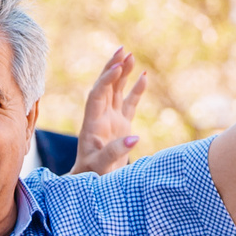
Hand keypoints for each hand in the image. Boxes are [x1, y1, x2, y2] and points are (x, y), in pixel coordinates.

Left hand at [73, 48, 146, 174]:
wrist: (91, 185)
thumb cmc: (92, 177)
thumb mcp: (100, 167)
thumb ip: (114, 152)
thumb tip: (135, 138)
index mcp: (92, 124)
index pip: (98, 95)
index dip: (106, 80)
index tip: (117, 68)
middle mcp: (100, 118)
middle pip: (105, 87)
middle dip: (112, 68)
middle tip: (122, 50)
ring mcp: (111, 120)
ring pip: (116, 91)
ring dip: (122, 74)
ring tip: (131, 56)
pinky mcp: (121, 126)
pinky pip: (129, 104)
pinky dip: (135, 90)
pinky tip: (143, 76)